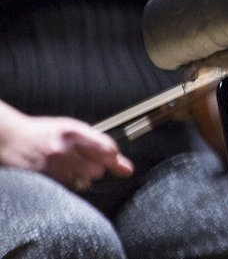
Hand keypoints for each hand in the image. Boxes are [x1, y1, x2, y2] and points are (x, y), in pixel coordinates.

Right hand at [0, 111, 134, 191]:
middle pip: (97, 170)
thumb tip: (126, 168)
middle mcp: (64, 149)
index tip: (114, 160)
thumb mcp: (71, 129)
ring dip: (80, 177)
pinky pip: (66, 188)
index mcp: (74, 132)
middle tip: (84, 161)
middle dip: (95, 167)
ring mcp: (52, 166)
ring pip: (82, 181)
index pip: (107, 150)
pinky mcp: (43, 179)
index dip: (114, 158)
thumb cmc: (43, 132)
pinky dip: (67, 183)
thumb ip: (99, 144)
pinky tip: (58, 172)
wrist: (11, 139)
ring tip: (68, 166)